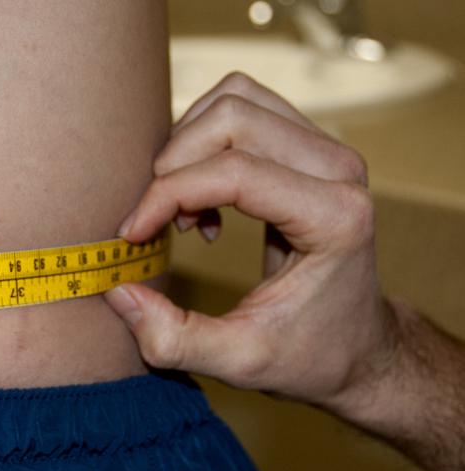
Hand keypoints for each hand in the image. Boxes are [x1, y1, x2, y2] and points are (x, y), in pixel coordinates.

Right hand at [105, 72, 395, 412]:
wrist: (361, 346)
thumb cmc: (311, 355)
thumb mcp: (241, 362)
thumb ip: (176, 339)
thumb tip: (118, 294)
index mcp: (336, 218)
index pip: (236, 172)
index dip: (167, 196)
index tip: (132, 235)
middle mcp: (340, 171)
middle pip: (233, 117)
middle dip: (174, 164)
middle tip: (157, 223)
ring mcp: (328, 151)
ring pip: (236, 99)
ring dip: (188, 147)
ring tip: (185, 212)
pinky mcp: (309, 146)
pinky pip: (243, 109)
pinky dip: (204, 144)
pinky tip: (205, 204)